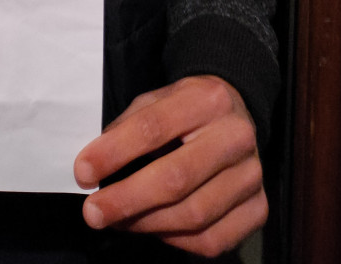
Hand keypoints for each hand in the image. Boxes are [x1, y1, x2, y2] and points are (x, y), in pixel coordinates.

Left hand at [73, 75, 266, 256]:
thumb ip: (127, 127)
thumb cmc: (186, 109)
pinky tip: (154, 228)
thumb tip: (92, 167)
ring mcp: (251, 175)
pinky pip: (212, 240)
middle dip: (127, 199)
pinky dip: (175, 240)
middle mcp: (236, 136)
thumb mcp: (156, 99)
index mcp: (207, 99)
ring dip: (145, 224)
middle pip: (176, 178)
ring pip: (193, 215)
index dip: (113, 153)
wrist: (236, 113)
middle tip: (93, 212)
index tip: (82, 173)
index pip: (153, 128)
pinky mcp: (259, 208)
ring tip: (118, 220)